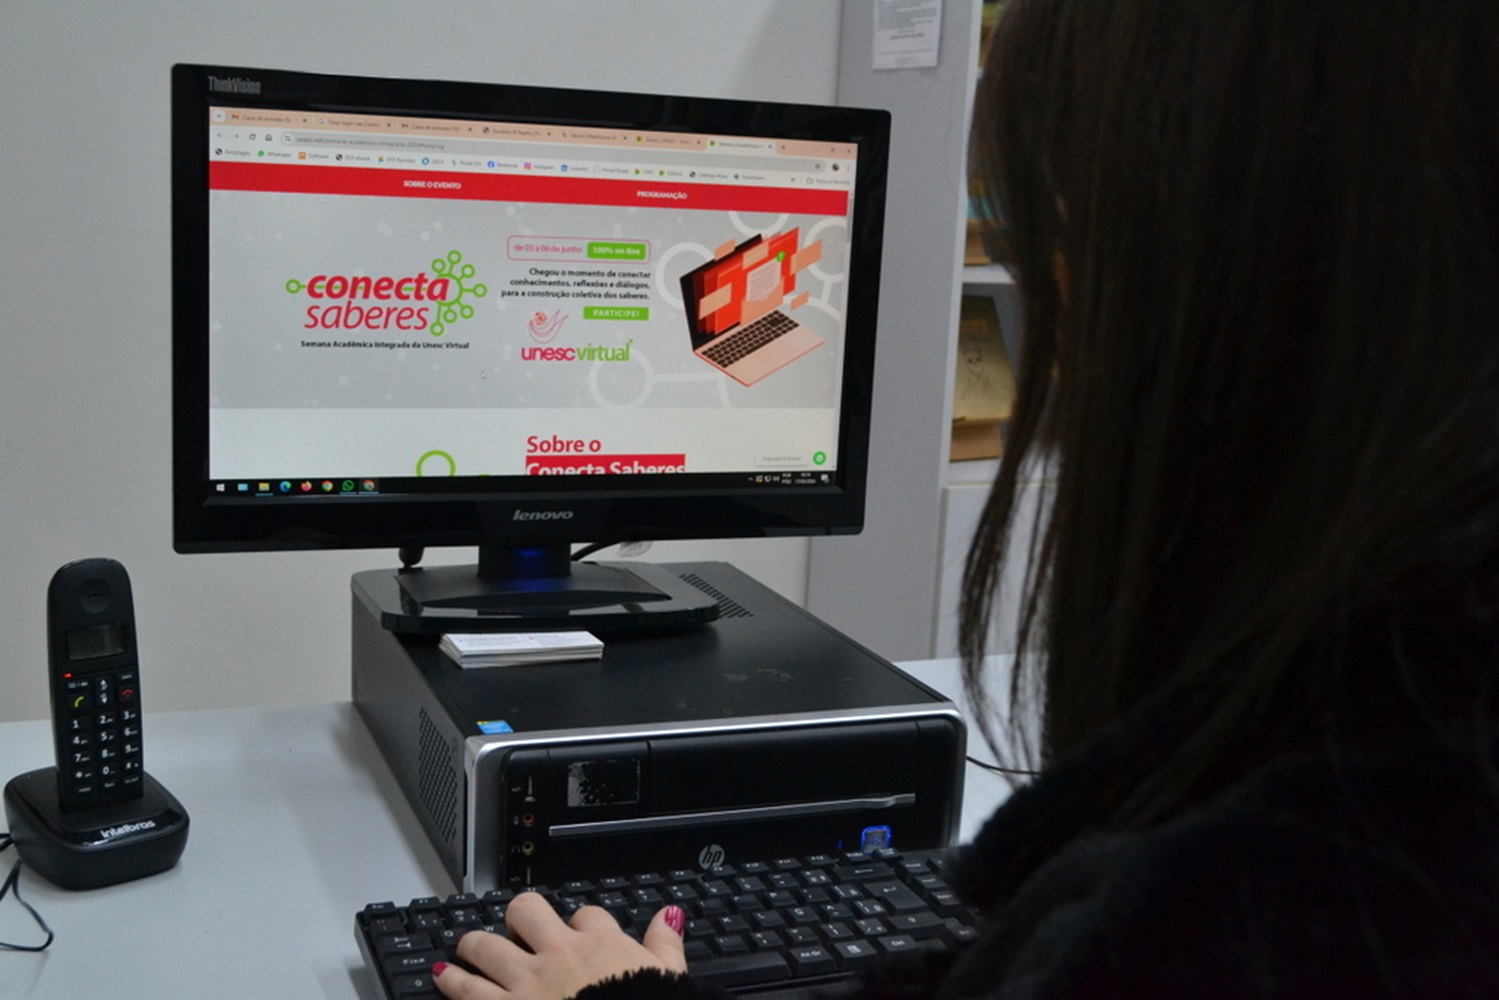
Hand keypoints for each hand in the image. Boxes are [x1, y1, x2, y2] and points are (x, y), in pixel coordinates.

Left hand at [433, 891, 687, 999]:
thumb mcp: (667, 978)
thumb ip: (663, 945)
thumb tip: (670, 915)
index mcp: (599, 946)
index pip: (587, 915)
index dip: (581, 923)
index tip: (579, 933)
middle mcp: (556, 956)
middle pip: (527, 912)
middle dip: (518, 918)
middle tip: (513, 930)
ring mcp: (524, 983)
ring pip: (485, 946)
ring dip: (473, 946)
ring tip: (465, 949)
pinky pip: (465, 991)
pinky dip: (452, 983)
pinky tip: (443, 978)